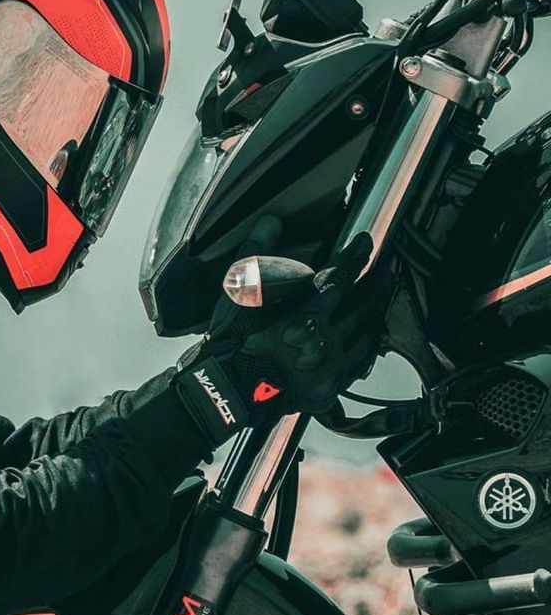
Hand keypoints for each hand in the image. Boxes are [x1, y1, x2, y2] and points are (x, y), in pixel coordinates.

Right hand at [173, 234, 379, 444]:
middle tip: (387, 269)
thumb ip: (256, 254)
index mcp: (304, 313)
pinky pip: (359, 365)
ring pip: (365, 333)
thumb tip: (270, 221)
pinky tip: (370, 338)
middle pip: (361, 304)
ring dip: (376, 313)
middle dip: (376, 283)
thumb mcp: (237, 295)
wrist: (227, 394)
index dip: (355, 257)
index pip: (340, 277)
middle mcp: (323, 339)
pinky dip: (368, 347)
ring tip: (382, 298)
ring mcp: (328, 366)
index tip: (365, 243)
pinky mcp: (328, 388)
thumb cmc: (232, 344)